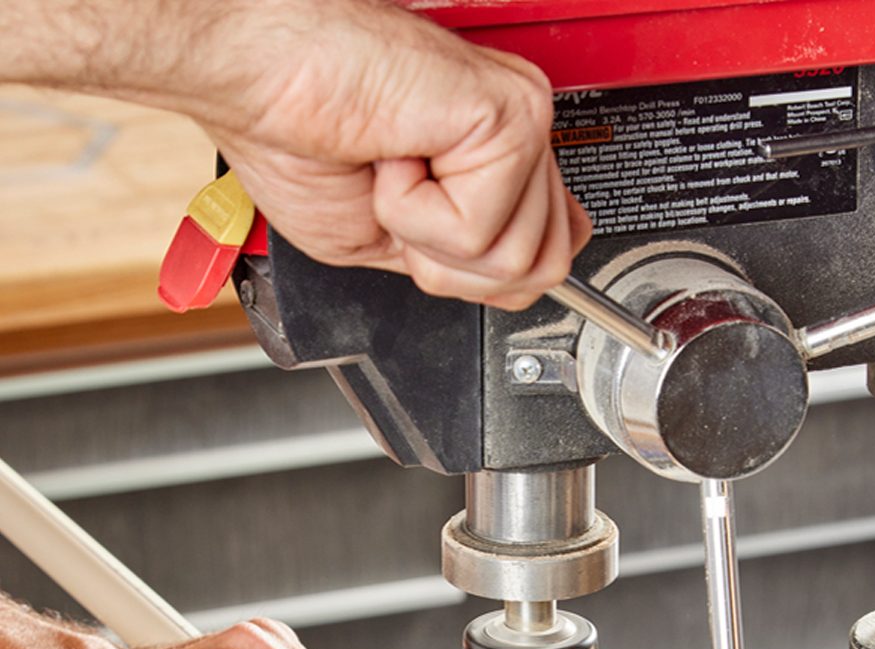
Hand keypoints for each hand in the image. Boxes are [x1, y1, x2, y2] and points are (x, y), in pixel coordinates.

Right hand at [206, 5, 592, 309]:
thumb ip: (468, 256)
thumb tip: (543, 270)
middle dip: (453, 264)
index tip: (420, 222)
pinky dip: (411, 212)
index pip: (547, 257)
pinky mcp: (511, 119)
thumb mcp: (390, 239)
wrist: (252, 75)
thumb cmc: (298, 135)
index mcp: (498, 164)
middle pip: (540, 270)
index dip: (479, 270)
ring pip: (515, 260)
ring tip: (392, 167)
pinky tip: (393, 153)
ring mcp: (521, 125)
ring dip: (426, 235)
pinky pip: (477, 233)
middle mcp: (520, 139)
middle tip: (400, 194)